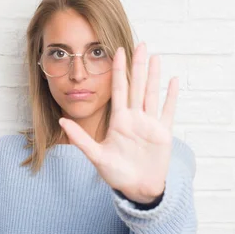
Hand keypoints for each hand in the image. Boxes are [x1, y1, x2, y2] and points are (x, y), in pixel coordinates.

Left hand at [59, 42, 177, 203]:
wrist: (136, 190)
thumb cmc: (116, 175)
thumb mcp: (96, 156)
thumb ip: (80, 138)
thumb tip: (61, 120)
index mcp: (119, 121)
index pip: (119, 89)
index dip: (118, 70)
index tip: (117, 50)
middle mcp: (135, 118)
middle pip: (137, 86)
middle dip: (138, 65)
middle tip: (141, 43)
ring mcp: (149, 124)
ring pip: (152, 94)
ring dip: (154, 76)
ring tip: (156, 56)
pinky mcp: (163, 133)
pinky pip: (168, 111)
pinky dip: (171, 97)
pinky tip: (173, 81)